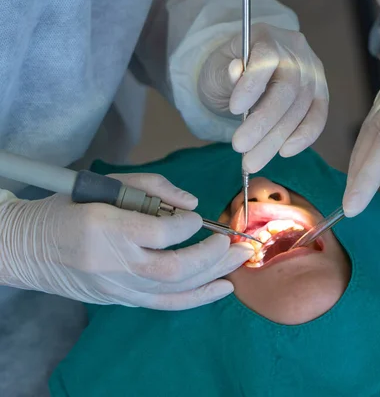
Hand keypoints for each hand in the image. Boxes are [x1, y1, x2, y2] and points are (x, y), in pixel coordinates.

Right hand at [0, 174, 253, 309]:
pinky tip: (222, 288)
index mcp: (105, 227)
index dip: (186, 225)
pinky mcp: (121, 300)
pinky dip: (198, 297)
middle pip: (173, 268)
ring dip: (213, 276)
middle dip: (212, 256)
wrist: (31, 248)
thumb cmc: (70, 207)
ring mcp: (117, 287)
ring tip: (240, 262)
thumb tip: (193, 204)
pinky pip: (165, 303)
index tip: (198, 218)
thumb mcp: (105, 184)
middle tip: (238, 243)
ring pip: (174, 290)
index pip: (158, 233)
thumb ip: (151, 188)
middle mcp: (113, 262)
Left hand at [198, 23, 328, 172]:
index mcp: (268, 37)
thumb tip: (235, 71)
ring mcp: (313, 74)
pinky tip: (283, 152)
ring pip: (299, 109)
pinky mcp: (321, 96)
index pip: (267, 57)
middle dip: (262, 123)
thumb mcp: (217, 68)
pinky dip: (302, 138)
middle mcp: (297, 52)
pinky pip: (317, 118)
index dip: (252, 84)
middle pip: (286, 90)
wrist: (247, 77)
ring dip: (276, 139)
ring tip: (252, 161)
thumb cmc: (229, 72)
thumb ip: (225, 72)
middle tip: (240, 147)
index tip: (234, 109)